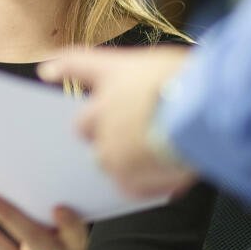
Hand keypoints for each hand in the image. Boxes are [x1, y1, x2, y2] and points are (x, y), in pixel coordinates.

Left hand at [39, 45, 197, 198]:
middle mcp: (102, 110)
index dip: (63, 67)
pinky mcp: (125, 176)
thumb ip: (149, 82)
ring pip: (106, 158)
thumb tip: (152, 98)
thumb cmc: (194, 83)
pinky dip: (147, 182)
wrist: (202, 113)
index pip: (78, 64)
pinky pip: (129, 185)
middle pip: (83, 125)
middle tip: (129, 130)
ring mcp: (110, 146)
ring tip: (157, 153)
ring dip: (125, 158)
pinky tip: (169, 174)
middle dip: (99, 130)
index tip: (48, 71)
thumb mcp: (171, 65)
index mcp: (113, 73)